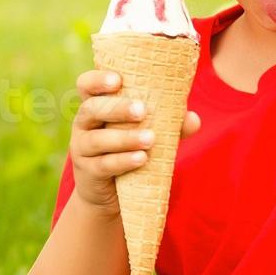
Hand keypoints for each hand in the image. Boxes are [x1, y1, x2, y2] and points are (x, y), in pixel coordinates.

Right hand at [66, 69, 201, 217]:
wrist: (111, 195)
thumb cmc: (130, 151)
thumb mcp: (147, 132)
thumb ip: (169, 124)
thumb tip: (193, 119)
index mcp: (96, 106)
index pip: (86, 85)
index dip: (97, 80)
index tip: (118, 80)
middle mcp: (83, 124)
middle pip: (90, 109)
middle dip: (116, 108)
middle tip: (142, 110)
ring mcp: (81, 149)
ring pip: (97, 140)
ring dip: (124, 138)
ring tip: (150, 139)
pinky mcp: (88, 172)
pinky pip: (103, 165)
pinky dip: (123, 161)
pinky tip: (142, 159)